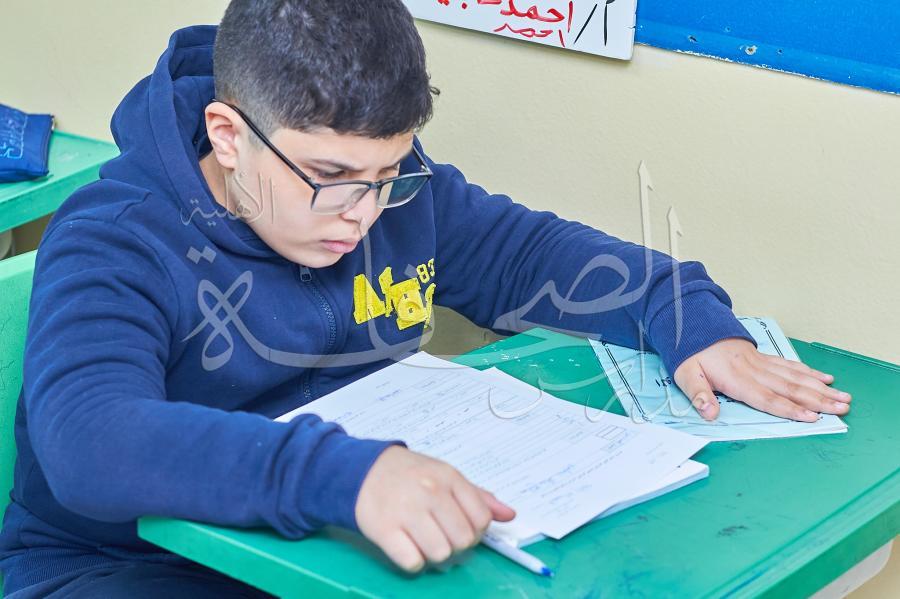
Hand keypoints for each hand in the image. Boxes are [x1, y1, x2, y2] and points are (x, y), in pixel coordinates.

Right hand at [355, 446, 515, 571]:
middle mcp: (430, 492)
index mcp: (449, 478)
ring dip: (433, 553)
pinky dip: (412, 560)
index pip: (482, 519)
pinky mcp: (385, 530)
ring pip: (440, 554)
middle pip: (463, 540)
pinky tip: (406, 544)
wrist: (362, 470)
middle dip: (455, 543)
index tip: (460, 526)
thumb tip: (509, 515)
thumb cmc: (409, 475)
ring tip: (422, 538)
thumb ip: (478, 496)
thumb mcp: (445, 475)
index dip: (475, 530)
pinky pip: (413, 562)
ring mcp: (407, 511)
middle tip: (439, 533)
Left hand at [673, 338, 851, 421]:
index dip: (789, 408)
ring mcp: (761, 362)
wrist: (693, 325)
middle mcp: (753, 370)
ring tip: (843, 398)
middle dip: (818, 400)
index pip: (767, 397)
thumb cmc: (690, 353)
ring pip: (795, 377)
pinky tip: (825, 378)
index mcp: (736, 378)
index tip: (811, 417)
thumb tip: (709, 413)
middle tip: (842, 409)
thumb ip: (698, 395)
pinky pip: (789, 365)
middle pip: (790, 388)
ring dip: (821, 388)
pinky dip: (809, 371)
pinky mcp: (763, 357)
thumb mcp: (685, 374)